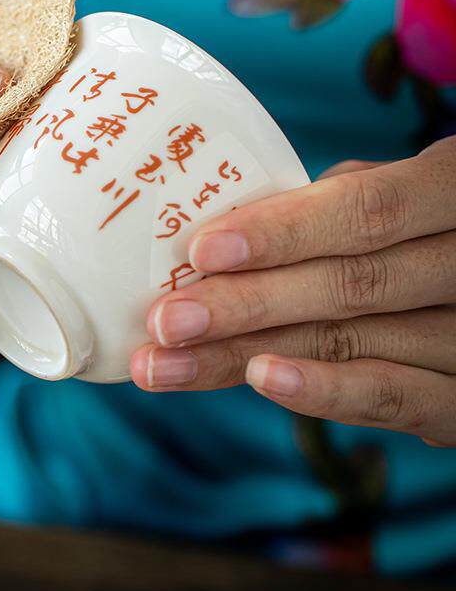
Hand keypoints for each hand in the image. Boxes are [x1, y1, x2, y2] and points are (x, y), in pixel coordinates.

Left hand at [131, 136, 455, 447]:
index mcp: (452, 190)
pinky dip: (323, 392)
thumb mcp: (393, 191)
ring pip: (351, 345)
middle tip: (163, 320)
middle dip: (244, 305)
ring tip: (167, 364)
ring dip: (246, 357)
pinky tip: (258, 381)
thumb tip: (226, 224)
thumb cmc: (420, 225)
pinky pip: (394, 400)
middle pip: (349, 286)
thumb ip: (331, 204)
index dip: (284, 230)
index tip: (200, 249)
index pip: (368, 210)